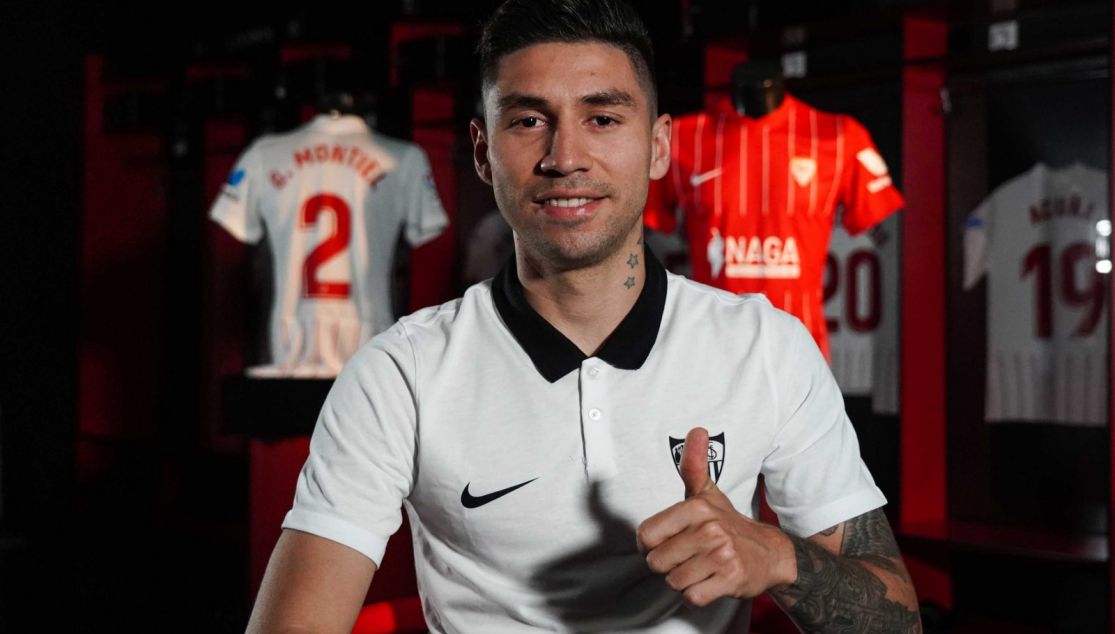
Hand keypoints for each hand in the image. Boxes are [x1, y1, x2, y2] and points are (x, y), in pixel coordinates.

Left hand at [636, 427, 796, 606]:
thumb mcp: (708, 494)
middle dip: (669, 565)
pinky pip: (693, 597)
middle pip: (657, 561)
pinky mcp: (730, 579)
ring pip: (674, 581)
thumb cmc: (729, 524)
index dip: (650, 545)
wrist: (771, 553)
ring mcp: (721, 555)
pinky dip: (698, 594)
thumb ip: (694, 466)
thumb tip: (697, 430)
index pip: (646, 535)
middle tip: (688, 557)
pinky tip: (710, 581)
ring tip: (700, 568)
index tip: (663, 544)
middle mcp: (708, 529)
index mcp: (696, 508)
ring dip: (684, 581)